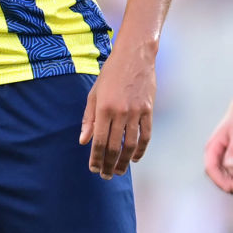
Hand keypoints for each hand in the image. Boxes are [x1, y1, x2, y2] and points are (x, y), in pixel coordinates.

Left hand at [82, 46, 155, 178]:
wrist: (134, 57)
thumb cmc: (110, 74)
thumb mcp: (94, 94)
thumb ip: (89, 119)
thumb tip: (83, 141)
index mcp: (103, 108)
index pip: (98, 141)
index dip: (96, 158)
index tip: (94, 169)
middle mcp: (120, 112)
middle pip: (114, 147)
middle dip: (109, 164)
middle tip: (106, 175)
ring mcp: (136, 112)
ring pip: (131, 145)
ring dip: (124, 161)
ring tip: (119, 171)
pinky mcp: (148, 111)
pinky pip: (146, 135)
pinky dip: (141, 150)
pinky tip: (134, 158)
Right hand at [203, 108, 232, 197]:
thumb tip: (230, 168)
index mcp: (212, 149)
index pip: (210, 167)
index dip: (218, 179)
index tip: (229, 187)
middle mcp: (215, 158)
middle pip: (217, 177)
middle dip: (229, 187)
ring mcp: (222, 162)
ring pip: (225, 181)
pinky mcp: (231, 165)